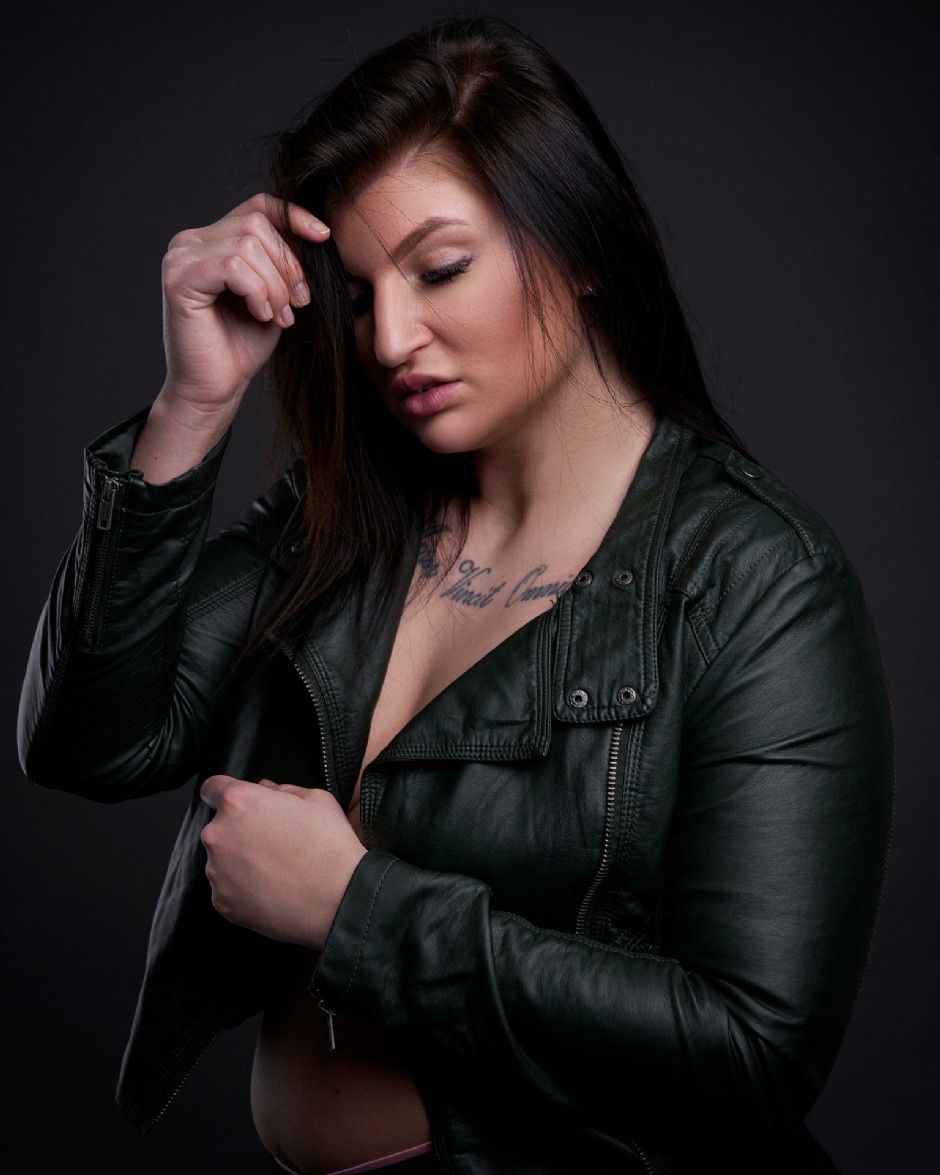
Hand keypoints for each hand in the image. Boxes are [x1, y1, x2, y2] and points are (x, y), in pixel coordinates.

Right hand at [132, 194, 329, 481]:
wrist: (215, 389)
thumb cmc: (242, 346)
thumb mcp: (275, 295)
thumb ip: (286, 263)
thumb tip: (321, 232)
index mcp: (213, 240)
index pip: (258, 207)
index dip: (293, 215)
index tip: (324, 237)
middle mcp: (191, 242)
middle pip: (257, 224)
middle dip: (288, 265)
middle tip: (298, 304)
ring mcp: (180, 258)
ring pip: (248, 244)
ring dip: (275, 284)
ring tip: (279, 316)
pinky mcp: (179, 279)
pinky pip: (233, 265)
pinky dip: (257, 290)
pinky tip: (261, 315)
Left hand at [199, 775, 366, 948]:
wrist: (338, 900)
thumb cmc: (329, 845)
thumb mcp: (316, 799)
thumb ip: (282, 789)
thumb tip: (265, 789)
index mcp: (238, 802)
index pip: (212, 788)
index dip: (224, 793)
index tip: (238, 803)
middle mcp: (218, 835)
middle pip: (220, 827)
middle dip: (240, 830)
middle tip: (273, 841)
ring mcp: (217, 872)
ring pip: (223, 859)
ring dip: (240, 860)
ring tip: (276, 869)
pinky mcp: (222, 902)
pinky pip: (228, 888)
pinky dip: (244, 888)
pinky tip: (272, 889)